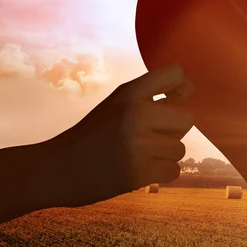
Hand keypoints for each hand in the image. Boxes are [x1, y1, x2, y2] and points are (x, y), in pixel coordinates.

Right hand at [42, 63, 193, 207]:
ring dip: (163, 155)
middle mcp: (135, 114)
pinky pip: (174, 170)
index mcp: (129, 93)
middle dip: (172, 131)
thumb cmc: (96, 135)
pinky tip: (139, 170)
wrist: (57, 169)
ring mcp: (137, 144)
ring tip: (136, 154)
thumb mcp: (118, 104)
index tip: (172, 100)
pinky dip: (160, 173)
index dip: (183, 88)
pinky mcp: (138, 173)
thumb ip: (153, 96)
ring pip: (179, 148)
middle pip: (187, 119)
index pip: (176, 73)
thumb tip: (190, 90)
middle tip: (147, 137)